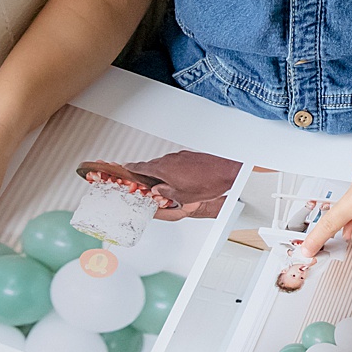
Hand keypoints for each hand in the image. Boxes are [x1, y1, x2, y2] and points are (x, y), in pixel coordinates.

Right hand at [120, 151, 242, 219]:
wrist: (226, 172)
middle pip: (153, 165)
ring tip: (167, 184)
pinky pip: (176, 161)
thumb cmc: (207, 184)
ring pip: (165, 164)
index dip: (131, 168)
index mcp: (164, 169)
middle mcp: (170, 159)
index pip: (141, 167)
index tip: (125, 168)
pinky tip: (181, 178)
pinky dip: (174, 169)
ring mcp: (180, 156)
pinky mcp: (189, 155)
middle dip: (148, 174)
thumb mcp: (182, 196)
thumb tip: (157, 191)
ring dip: (163, 172)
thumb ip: (165, 192)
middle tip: (145, 182)